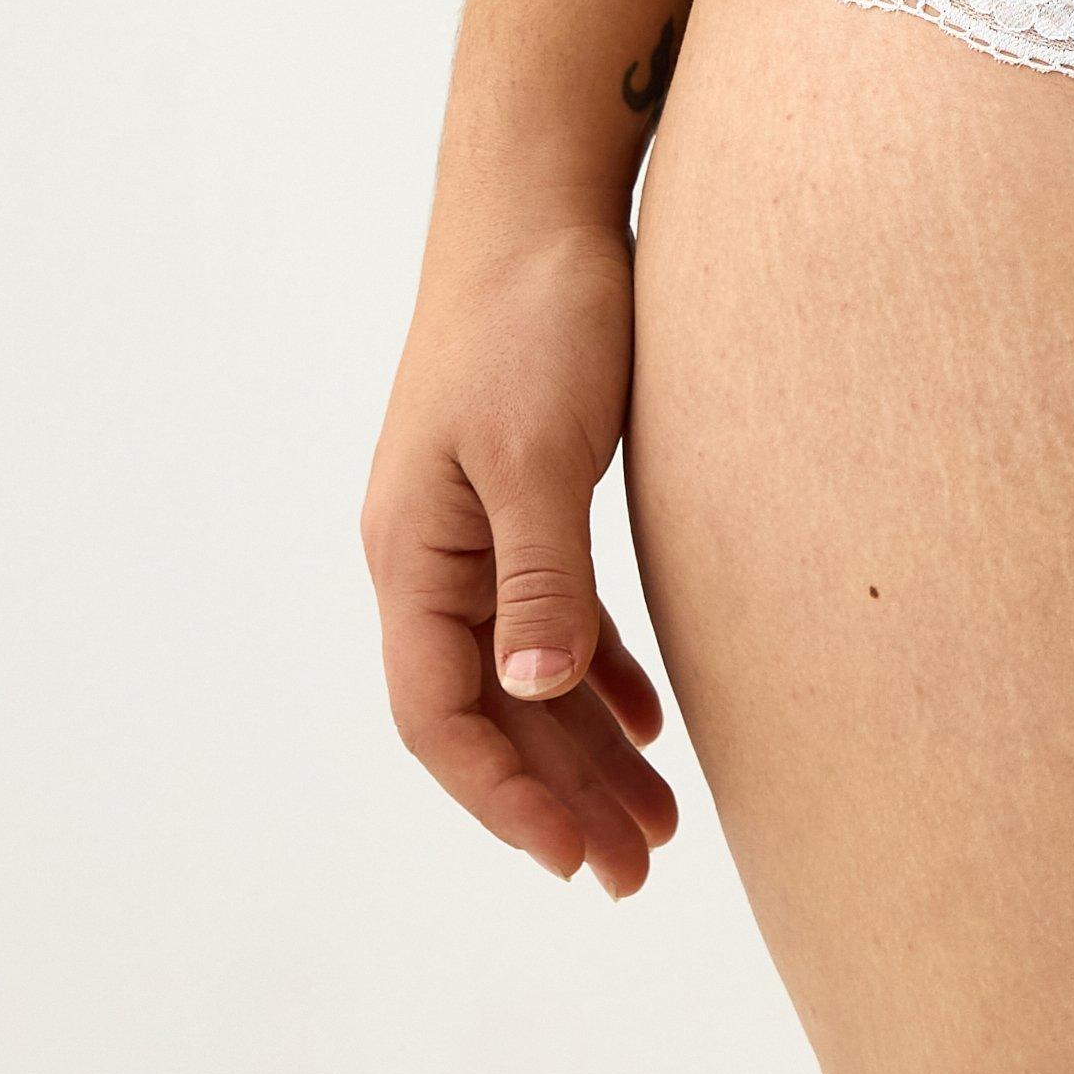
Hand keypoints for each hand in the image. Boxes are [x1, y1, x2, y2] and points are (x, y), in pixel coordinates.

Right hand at [363, 209, 680, 895]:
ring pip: (526, 670)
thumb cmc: (536, 315)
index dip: (504, 794)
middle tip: (636, 871)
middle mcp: (431, 554)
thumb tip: (531, 693)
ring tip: (659, 825)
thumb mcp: (540, 451)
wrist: (542, 202)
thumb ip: (539, 575)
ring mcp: (476, 526)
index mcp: (414, 554)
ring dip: (585, 747)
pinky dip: (598, 673)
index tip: (575, 856)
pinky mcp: (527, 494)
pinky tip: (648, 720)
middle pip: (488, 710)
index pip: (441, 714)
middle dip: (558, 796)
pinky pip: (555, 615)